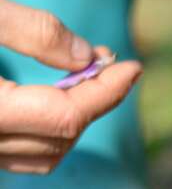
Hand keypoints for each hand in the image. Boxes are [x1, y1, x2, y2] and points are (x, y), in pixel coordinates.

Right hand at [0, 0, 141, 173]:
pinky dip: (47, 130)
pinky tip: (54, 95)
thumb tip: (89, 57)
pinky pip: (21, 155)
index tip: (133, 67)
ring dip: (72, 119)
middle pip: (59, 138)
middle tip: (105, 60)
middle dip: (92, 102)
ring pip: (44, 155)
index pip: (64, 116)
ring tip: (83, 75)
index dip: (105, 92)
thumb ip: (33, 32)